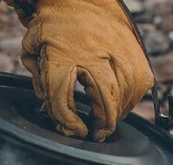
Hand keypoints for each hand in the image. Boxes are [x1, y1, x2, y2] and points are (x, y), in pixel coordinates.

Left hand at [18, 0, 153, 141]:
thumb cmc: (57, 21)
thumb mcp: (33, 47)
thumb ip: (38, 79)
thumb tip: (49, 106)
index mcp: (62, 55)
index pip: (63, 100)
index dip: (68, 122)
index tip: (74, 131)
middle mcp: (94, 55)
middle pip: (105, 101)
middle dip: (102, 124)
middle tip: (97, 135)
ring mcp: (119, 53)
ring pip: (125, 96)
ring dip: (116, 115)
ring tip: (107, 122)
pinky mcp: (136, 53)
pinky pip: (140, 86)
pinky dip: (131, 100)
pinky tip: (120, 104)